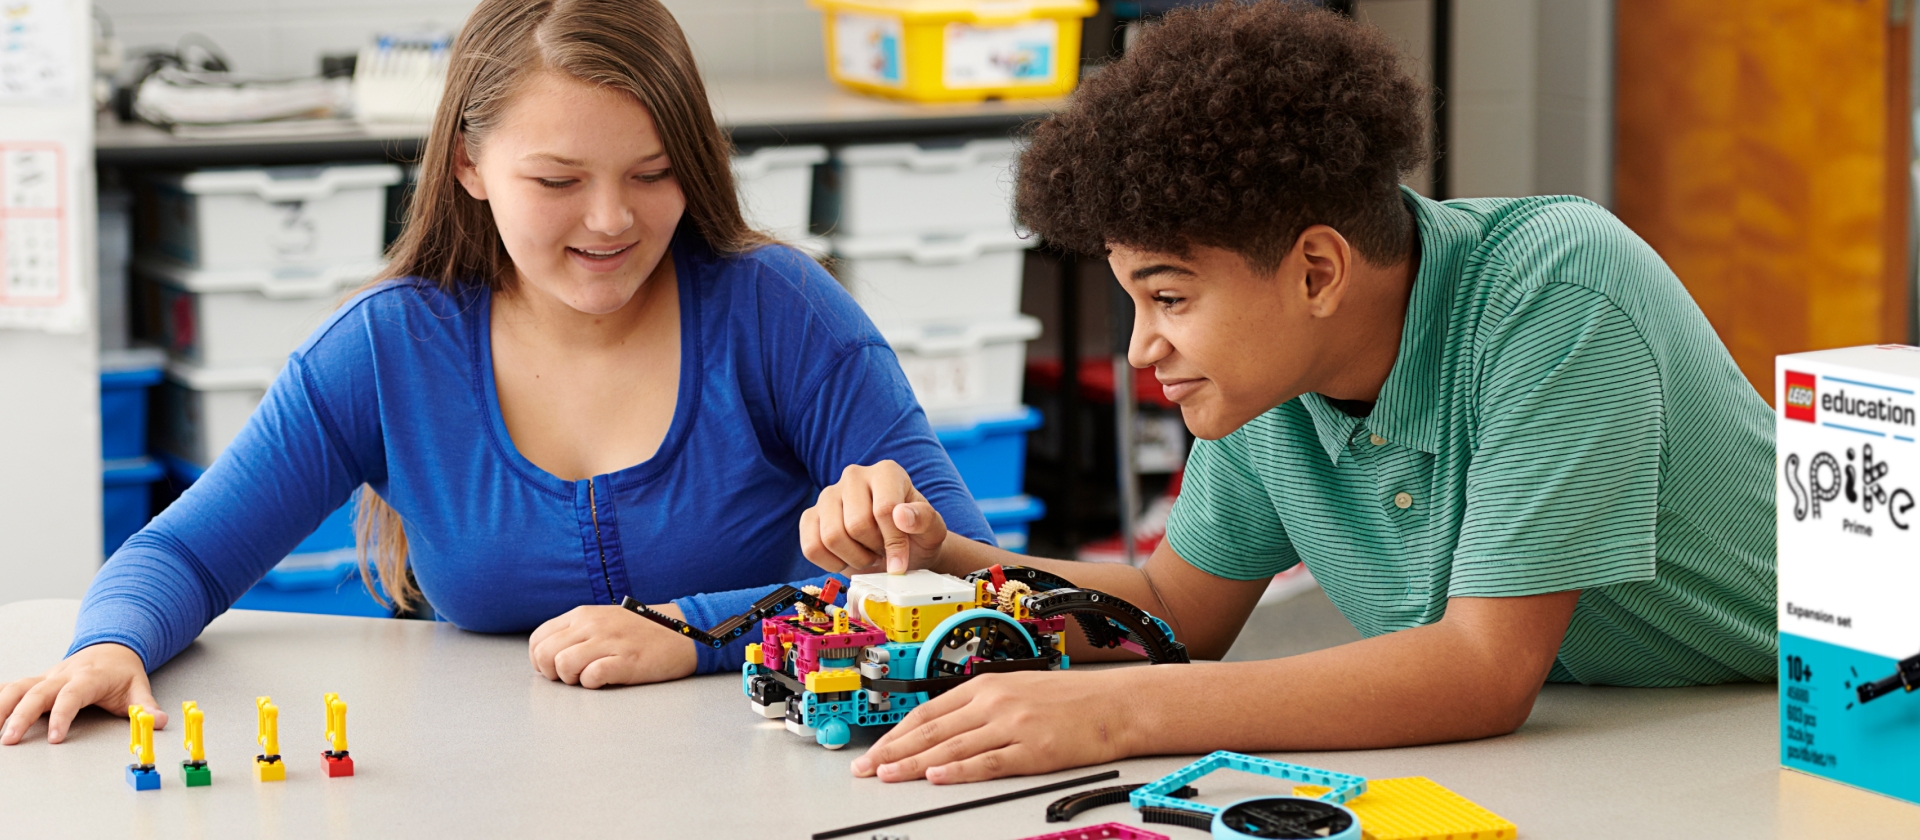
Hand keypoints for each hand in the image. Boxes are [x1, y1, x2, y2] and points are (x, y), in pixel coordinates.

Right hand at [0, 643, 164, 744]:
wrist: (112, 647)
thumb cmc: (122, 671)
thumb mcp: (138, 687)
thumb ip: (145, 706)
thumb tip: (157, 721)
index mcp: (89, 677)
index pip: (72, 695)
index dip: (61, 715)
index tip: (54, 738)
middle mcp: (64, 675)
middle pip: (37, 692)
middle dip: (21, 715)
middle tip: (10, 739)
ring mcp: (48, 677)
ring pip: (19, 687)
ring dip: (2, 706)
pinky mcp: (38, 681)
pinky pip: (13, 687)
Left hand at [527, 603, 697, 687]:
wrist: (684, 632)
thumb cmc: (642, 631)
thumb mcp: (603, 620)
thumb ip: (576, 632)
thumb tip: (548, 656)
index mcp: (582, 615)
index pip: (538, 638)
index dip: (539, 660)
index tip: (554, 669)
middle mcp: (592, 625)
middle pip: (545, 654)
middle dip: (551, 672)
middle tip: (571, 677)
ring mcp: (610, 642)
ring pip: (563, 664)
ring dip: (571, 679)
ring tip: (589, 677)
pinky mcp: (627, 661)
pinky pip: (592, 677)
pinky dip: (593, 683)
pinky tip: (605, 679)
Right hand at [800, 460, 947, 574]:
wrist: (899, 548)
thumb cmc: (915, 535)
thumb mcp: (933, 530)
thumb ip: (925, 520)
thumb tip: (902, 516)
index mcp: (886, 472)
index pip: (884, 510)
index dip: (894, 543)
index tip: (901, 563)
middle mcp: (854, 476)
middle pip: (856, 525)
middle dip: (873, 549)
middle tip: (883, 551)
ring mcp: (828, 495)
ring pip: (832, 537)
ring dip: (854, 558)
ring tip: (867, 553)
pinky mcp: (810, 516)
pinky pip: (812, 547)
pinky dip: (831, 563)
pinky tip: (848, 558)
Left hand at [850, 669, 1135, 783]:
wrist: (1117, 704)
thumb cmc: (1072, 700)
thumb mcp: (1018, 689)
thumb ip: (980, 706)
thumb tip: (942, 729)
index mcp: (987, 684)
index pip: (928, 710)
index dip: (897, 733)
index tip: (875, 750)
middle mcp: (995, 701)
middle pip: (932, 729)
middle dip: (894, 750)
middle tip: (867, 768)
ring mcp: (1013, 725)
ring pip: (951, 746)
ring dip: (914, 763)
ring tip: (888, 776)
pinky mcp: (1033, 750)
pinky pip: (987, 762)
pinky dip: (958, 770)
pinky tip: (937, 776)